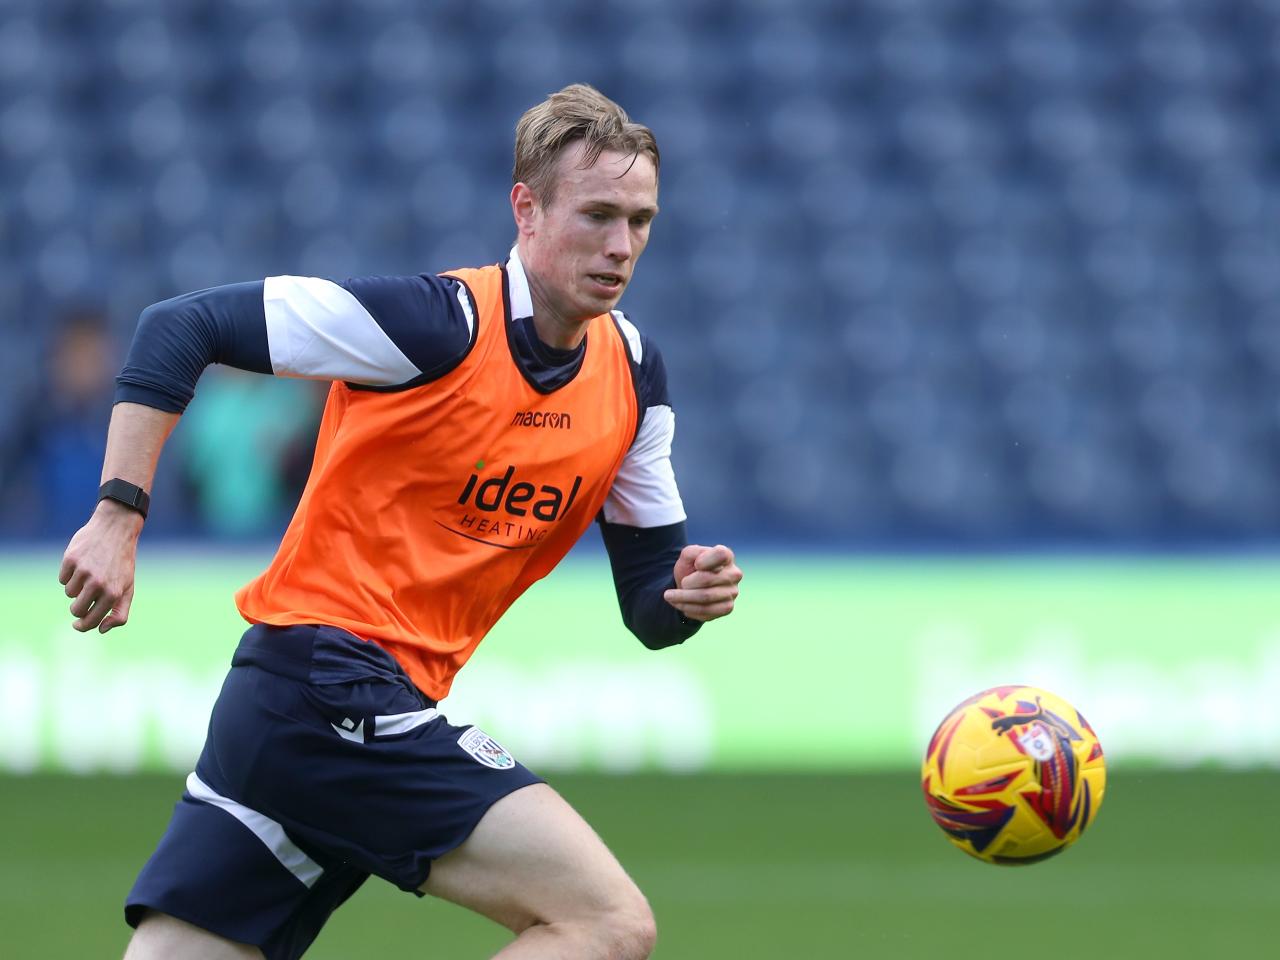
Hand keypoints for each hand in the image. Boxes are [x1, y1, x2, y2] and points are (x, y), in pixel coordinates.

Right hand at [58, 500, 142, 632]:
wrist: (116, 529)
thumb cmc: (122, 563)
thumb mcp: (128, 588)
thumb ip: (120, 613)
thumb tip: (101, 629)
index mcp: (113, 594)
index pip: (90, 621)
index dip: (82, 626)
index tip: (77, 625)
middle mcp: (98, 584)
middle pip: (76, 609)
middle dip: (78, 607)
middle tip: (85, 595)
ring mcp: (83, 571)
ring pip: (68, 593)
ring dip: (76, 586)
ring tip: (90, 572)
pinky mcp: (71, 560)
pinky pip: (62, 578)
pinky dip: (69, 574)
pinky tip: (82, 563)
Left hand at [663, 544, 741, 621]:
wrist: (690, 587)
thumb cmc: (691, 568)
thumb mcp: (687, 555)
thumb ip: (692, 552)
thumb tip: (701, 566)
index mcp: (726, 556)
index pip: (721, 554)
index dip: (705, 560)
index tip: (696, 564)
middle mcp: (734, 573)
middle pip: (707, 579)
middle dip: (686, 583)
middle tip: (679, 583)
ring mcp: (732, 592)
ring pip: (705, 597)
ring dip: (682, 598)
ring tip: (670, 596)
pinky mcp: (727, 607)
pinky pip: (706, 611)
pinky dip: (689, 608)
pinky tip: (682, 605)